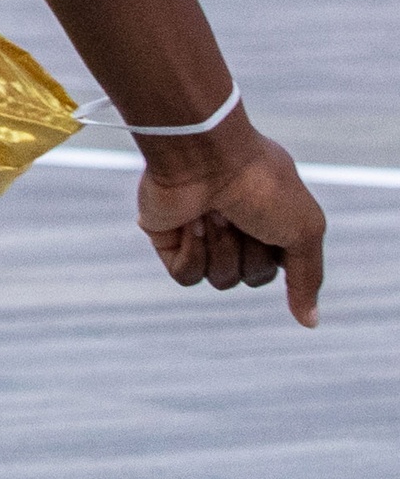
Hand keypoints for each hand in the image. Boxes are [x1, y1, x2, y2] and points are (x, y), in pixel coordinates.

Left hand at [137, 127, 324, 328]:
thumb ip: (308, 278)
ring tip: (213, 213)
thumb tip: (310, 321)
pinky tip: (191, 224)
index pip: (275, 268)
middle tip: (239, 213)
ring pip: (220, 280)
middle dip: (250, 251)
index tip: (273, 222)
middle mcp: (233, 226)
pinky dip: (193, 253)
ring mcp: (200, 233)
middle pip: (250, 277)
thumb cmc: (260, 186)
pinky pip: (186, 277)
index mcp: (265, 218)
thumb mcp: (304, 230)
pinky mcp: (169, 239)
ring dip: (222, 248)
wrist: (204, 157)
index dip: (277, 255)